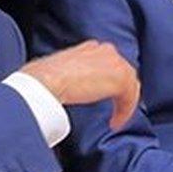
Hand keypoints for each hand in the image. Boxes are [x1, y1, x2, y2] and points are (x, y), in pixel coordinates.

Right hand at [22, 40, 139, 128]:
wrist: (45, 81)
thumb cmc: (42, 79)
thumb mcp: (59, 71)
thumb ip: (72, 76)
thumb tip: (70, 90)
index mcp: (90, 48)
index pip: (109, 64)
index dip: (109, 82)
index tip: (104, 95)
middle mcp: (105, 50)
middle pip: (123, 73)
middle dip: (120, 92)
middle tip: (115, 110)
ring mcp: (115, 62)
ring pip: (130, 86)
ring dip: (124, 104)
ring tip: (115, 120)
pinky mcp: (121, 77)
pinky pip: (130, 98)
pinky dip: (124, 112)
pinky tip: (115, 123)